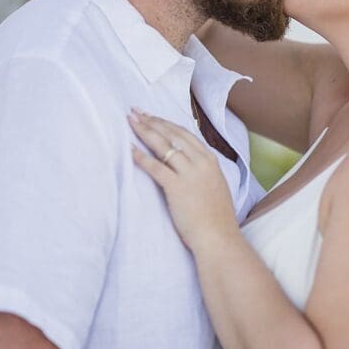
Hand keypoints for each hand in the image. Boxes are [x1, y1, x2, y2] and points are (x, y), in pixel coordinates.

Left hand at [128, 110, 238, 251]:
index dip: (165, 123)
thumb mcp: (215, 186)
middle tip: (135, 112)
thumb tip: (188, 164)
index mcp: (210, 160)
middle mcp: (201, 162)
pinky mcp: (177, 187)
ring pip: (163, 146)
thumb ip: (203, 172)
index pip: (184, 134)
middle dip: (152, 121)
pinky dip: (140, 156)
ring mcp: (189, 174)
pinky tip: (129, 148)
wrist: (219, 237)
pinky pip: (155, 167)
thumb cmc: (216, 218)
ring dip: (145, 131)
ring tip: (130, 121)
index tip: (152, 116)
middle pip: (172, 135)